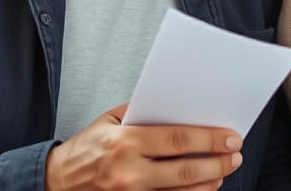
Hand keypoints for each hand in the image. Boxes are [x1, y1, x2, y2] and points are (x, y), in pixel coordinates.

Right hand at [45, 103, 242, 190]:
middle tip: (236, 155)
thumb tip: (184, 108)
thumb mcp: (110, 120)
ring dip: (210, 183)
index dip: (209, 139)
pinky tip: (204, 189)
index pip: (177, 140)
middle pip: (186, 170)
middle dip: (218, 162)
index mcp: (124, 143)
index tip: (231, 137)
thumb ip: (144, 112)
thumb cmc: (86, 148)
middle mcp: (128, 173)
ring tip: (224, 171)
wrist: (55, 182)